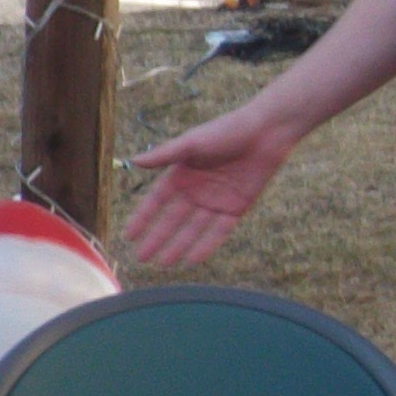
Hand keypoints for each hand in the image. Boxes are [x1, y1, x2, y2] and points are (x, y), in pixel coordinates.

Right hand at [123, 101, 292, 267]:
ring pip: (193, 229)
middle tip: (141, 258)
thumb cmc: (226, 131)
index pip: (157, 201)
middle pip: (172, 220)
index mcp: (181, 174)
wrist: (266, 132)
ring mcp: (215, 201)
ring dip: (178, 246)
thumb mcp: (191, 142)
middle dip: (157, 238)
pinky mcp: (236, 208)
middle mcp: (196, 191)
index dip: (143, 218)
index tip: (129, 235)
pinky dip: (206, 245)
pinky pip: (218, 231)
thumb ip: (164, 155)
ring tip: (163, 264)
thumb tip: (133, 161)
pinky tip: (193, 259)